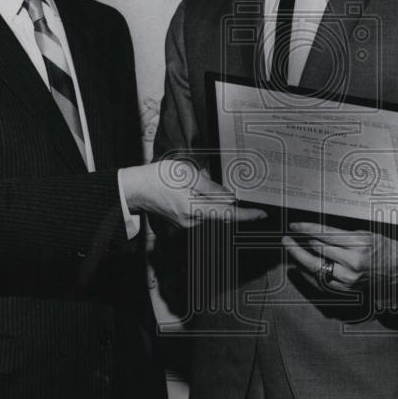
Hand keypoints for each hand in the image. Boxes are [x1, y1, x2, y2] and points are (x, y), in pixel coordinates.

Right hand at [120, 160, 266, 228]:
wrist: (136, 188)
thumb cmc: (159, 178)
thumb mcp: (187, 175)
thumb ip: (211, 188)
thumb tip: (230, 198)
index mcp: (194, 209)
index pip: (227, 214)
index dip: (246, 215)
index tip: (262, 214)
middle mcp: (191, 221)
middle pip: (219, 212)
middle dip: (226, 200)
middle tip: (223, 186)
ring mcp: (186, 223)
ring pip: (210, 211)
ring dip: (213, 199)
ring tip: (196, 182)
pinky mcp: (182, 221)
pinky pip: (201, 212)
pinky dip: (204, 202)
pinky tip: (193, 190)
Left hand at [282, 222, 397, 293]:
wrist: (397, 270)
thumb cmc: (383, 248)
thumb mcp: (364, 233)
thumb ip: (341, 234)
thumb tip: (316, 232)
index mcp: (358, 243)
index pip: (324, 235)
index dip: (306, 229)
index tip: (295, 226)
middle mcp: (353, 262)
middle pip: (317, 252)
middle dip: (298, 245)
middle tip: (286, 240)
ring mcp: (349, 277)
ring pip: (317, 268)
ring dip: (301, 259)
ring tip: (292, 250)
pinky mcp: (347, 288)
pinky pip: (322, 281)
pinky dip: (310, 273)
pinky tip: (303, 266)